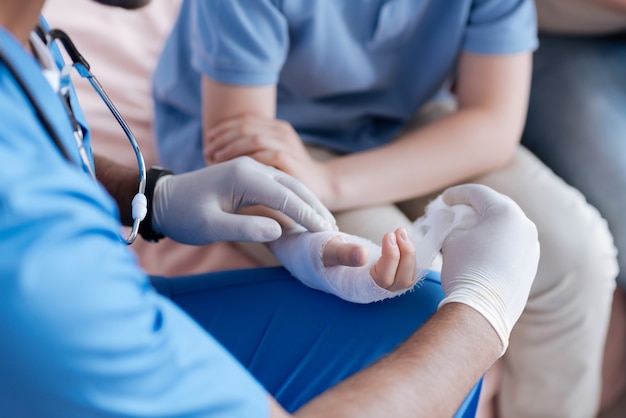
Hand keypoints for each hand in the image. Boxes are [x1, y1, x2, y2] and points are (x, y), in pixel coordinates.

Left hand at [151, 156, 336, 244]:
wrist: (161, 200)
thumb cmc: (183, 215)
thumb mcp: (211, 227)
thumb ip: (245, 228)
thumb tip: (279, 230)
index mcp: (243, 176)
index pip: (285, 196)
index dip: (307, 215)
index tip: (325, 232)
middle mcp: (250, 167)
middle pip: (293, 186)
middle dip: (314, 207)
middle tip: (334, 229)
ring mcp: (250, 170)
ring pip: (289, 184)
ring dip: (308, 203)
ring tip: (325, 223)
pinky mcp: (247, 177)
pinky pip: (278, 187)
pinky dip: (295, 200)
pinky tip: (303, 215)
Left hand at [204, 115, 332, 202]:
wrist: (322, 186)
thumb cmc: (289, 175)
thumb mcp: (270, 157)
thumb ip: (252, 149)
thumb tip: (216, 151)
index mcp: (276, 127)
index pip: (245, 119)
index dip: (224, 127)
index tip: (208, 139)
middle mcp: (281, 132)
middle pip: (246, 126)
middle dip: (223, 137)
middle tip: (207, 151)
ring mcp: (287, 144)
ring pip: (253, 137)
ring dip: (231, 147)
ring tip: (215, 158)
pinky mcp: (290, 160)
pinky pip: (265, 154)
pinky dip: (246, 159)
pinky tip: (233, 167)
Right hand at [269, 227, 420, 302]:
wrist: (306, 253)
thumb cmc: (313, 252)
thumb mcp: (324, 249)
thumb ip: (342, 253)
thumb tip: (363, 255)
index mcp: (354, 288)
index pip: (383, 281)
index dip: (392, 259)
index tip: (388, 235)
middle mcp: (369, 290)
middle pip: (401, 283)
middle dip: (406, 257)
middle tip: (399, 231)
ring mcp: (377, 283)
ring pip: (406, 278)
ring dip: (409, 255)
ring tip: (401, 231)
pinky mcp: (382, 272)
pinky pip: (403, 270)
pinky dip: (407, 255)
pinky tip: (402, 237)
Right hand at [436, 184, 539, 353]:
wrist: (483, 310)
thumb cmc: (465, 270)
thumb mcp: (451, 240)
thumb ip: (452, 225)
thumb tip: (452, 222)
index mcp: (505, 212)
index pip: (477, 193)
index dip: (457, 194)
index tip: (445, 199)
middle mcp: (524, 225)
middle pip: (496, 206)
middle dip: (475, 207)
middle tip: (456, 211)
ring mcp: (532, 245)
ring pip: (507, 226)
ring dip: (488, 224)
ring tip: (469, 230)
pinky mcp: (532, 264)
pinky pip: (513, 244)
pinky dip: (497, 241)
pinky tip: (482, 249)